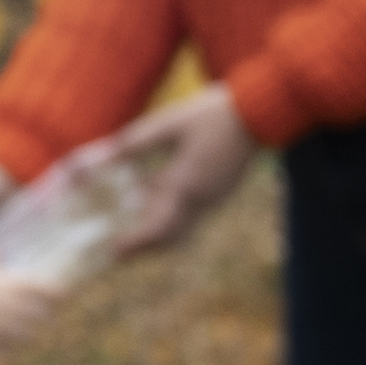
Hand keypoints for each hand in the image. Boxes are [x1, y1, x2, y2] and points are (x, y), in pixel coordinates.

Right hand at [0, 258, 62, 360]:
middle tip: (44, 306)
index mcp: (18, 288)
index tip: (61, 291)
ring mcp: (11, 331)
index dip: (59, 292)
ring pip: (31, 331)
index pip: (53, 292)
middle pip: (46, 314)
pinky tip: (3, 334)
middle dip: (46, 310)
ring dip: (30, 326)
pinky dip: (12, 339)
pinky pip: (13, 343)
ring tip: (23, 321)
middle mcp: (20, 311)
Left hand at [103, 86, 256, 259]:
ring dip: (159, 235)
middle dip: (144, 248)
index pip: (157, 229)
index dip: (135, 244)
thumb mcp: (170, 123)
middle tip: (120, 250)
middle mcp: (201, 200)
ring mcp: (215, 198)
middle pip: (169, 238)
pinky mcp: (222, 193)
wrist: (258, 114)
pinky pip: (194, 216)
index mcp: (185, 185)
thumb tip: (107, 153)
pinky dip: (174, 219)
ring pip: (183, 230)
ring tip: (137, 231)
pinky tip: (162, 202)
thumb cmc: (212, 115)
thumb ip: (138, 142)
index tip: (114, 250)